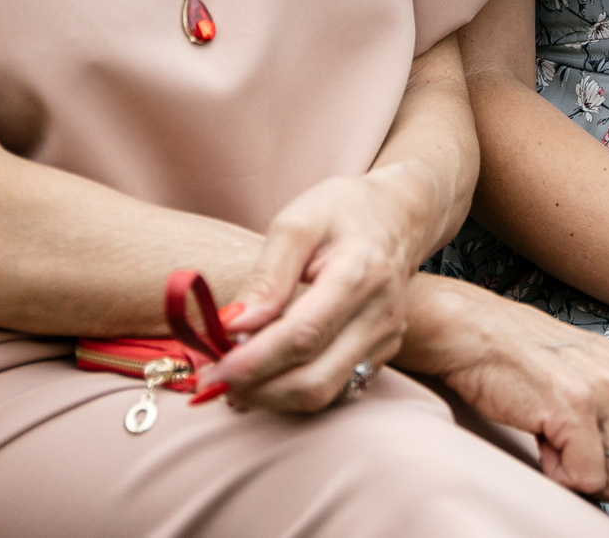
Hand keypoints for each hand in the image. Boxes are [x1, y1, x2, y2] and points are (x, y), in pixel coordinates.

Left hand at [207, 171, 422, 413]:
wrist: (397, 215)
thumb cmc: (341, 211)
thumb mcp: (296, 224)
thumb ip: (266, 277)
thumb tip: (234, 326)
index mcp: (359, 274)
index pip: (302, 336)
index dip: (252, 362)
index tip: (211, 372)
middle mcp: (379, 315)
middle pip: (313, 380)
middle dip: (256, 390)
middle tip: (214, 380)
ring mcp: (385, 339)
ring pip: (323, 394)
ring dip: (271, 397)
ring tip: (234, 380)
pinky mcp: (382, 354)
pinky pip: (334, 388)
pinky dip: (293, 390)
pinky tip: (266, 374)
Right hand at [408, 278, 608, 504]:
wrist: (479, 333)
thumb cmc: (535, 362)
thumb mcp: (602, 381)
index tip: (600, 458)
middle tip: (575, 452)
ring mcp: (608, 393)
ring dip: (582, 477)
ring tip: (558, 440)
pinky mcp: (574, 408)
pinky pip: (585, 480)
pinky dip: (559, 474)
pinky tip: (543, 438)